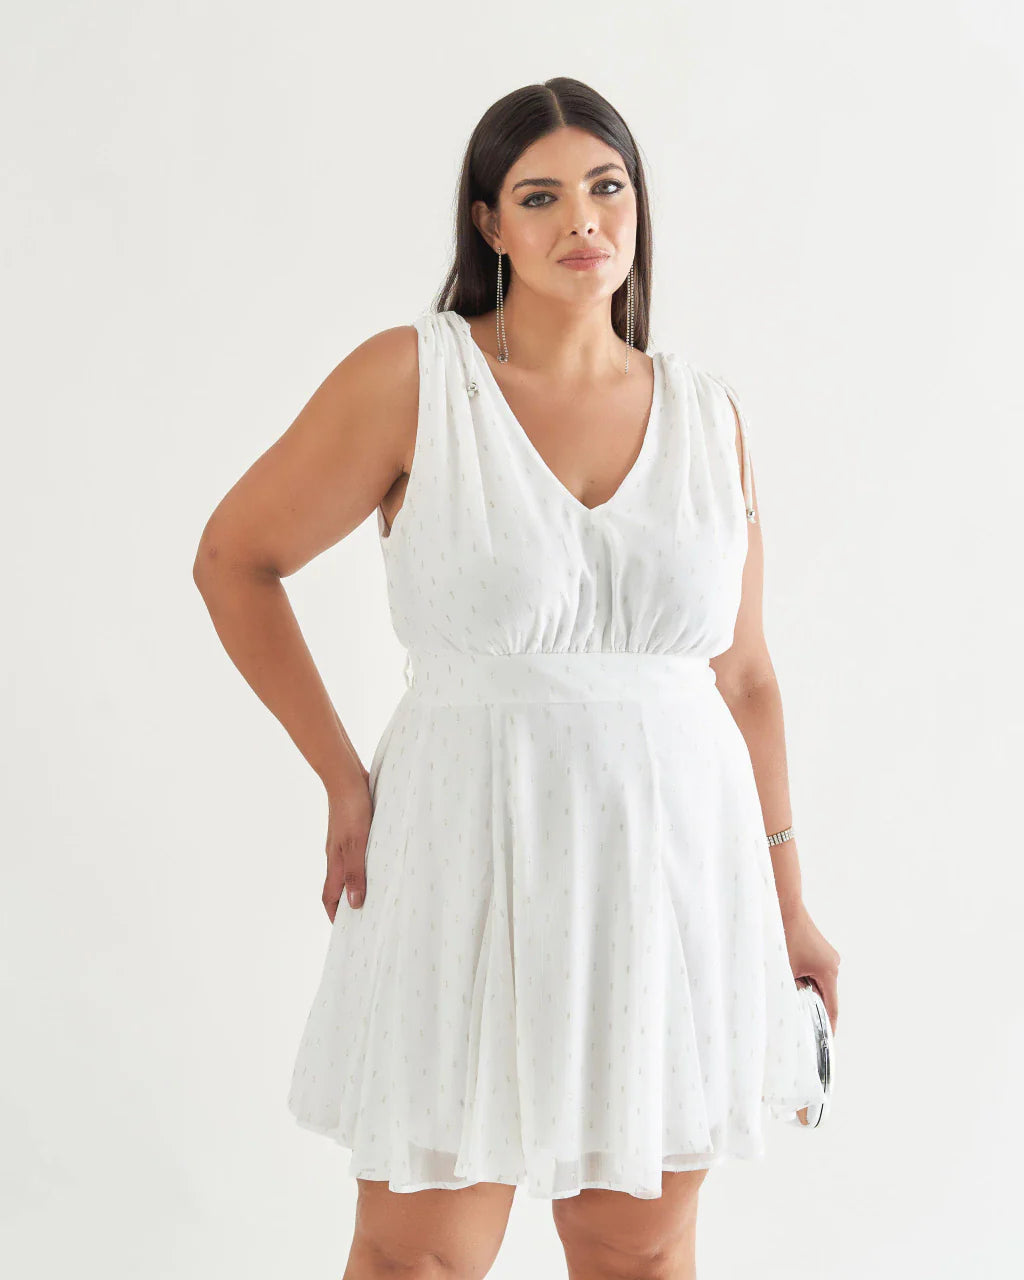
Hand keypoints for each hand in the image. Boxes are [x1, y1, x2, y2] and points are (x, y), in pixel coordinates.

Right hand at [322, 779, 372, 921]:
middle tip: (366, 919)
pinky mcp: (354, 830)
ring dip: (359, 884)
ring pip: (349, 871)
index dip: (335, 916)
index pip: (330, 897)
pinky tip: (381, 863)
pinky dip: (366, 865)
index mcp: (335, 862)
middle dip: (348, 905)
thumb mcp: (357, 843)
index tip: (346, 933)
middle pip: (339, 887)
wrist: (346, 777)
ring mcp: (344, 842)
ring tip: (378, 895)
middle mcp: (337, 855)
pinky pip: (358, 855)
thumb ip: (355, 873)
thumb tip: (355, 904)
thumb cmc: (351, 809)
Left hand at [779, 900, 840, 1034]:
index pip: (831, 1008)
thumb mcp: (785, 969)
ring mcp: (827, 956)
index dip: (828, 1026)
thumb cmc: (783, 935)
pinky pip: (814, 972)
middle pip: (824, 995)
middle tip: (799, 1024)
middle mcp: (833, 964)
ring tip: (790, 997)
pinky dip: (804, 980)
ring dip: (805, 991)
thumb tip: (795, 1005)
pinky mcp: (819, 951)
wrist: (784, 905)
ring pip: (817, 983)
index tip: (825, 1042)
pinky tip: (790, 979)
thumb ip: (792, 990)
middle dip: (811, 1008)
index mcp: (829, 971)